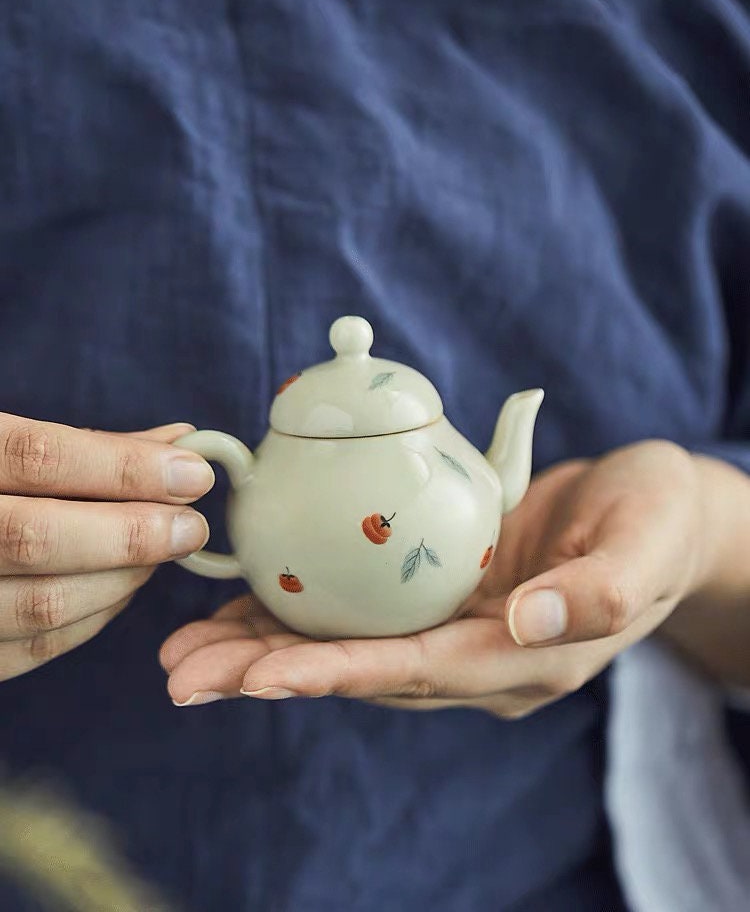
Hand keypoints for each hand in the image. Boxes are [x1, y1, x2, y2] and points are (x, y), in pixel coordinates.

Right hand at [0, 415, 212, 680]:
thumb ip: (82, 444)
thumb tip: (181, 443)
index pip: (40, 455)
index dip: (124, 467)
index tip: (194, 474)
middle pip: (38, 538)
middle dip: (131, 535)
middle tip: (191, 528)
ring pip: (41, 604)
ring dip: (119, 580)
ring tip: (161, 553)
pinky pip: (30, 649)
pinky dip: (91, 620)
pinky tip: (121, 590)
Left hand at [161, 440, 716, 716]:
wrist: (655, 513)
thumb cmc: (654, 520)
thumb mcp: (641, 546)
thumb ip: (595, 592)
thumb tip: (525, 625)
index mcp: (525, 661)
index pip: (418, 672)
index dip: (337, 674)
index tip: (257, 677)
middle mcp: (479, 660)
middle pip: (362, 674)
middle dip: (270, 676)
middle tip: (183, 677)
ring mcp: (454, 633)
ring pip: (348, 650)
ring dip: (264, 653)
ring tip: (182, 655)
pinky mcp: (439, 600)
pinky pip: (360, 615)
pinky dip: (298, 615)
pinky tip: (239, 611)